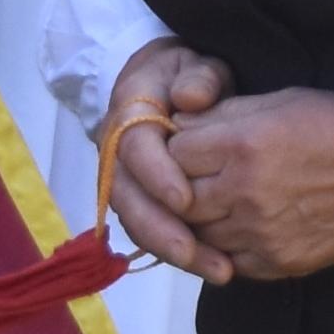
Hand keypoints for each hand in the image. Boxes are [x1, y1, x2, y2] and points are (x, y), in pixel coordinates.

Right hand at [99, 45, 235, 278]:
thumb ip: (199, 77)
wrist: (165, 86)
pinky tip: (216, 266)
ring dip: (172, 250)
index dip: (156, 176)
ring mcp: (125, 182)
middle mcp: (117, 155)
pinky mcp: (140, 203)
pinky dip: (180, 252)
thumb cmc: (186, 76)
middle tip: (192, 252)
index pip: (133, 149)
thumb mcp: (195, 65)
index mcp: (128, 115)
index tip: (185, 199)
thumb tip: (191, 96)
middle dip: (159, 229)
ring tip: (217, 269)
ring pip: (138, 223)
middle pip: (127, 199)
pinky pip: (153, 232)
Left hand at [157, 85, 333, 278]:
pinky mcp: (276, 261)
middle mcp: (244, 191)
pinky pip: (229, 261)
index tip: (191, 147)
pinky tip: (245, 227)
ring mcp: (259, 231)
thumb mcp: (281, 102)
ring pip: (199, 234)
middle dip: (182, 187)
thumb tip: (178, 123)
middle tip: (200, 178)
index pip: (173, 152)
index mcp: (243, 144)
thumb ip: (224, 113)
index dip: (177, 147)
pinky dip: (228, 247)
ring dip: (203, 220)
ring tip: (225, 202)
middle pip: (178, 199)